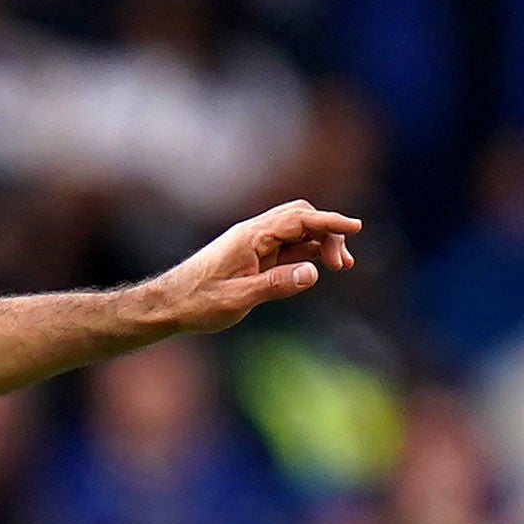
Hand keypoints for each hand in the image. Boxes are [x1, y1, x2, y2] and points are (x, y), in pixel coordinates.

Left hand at [154, 200, 362, 334]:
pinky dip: (306, 253)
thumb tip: (313, 273)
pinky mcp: (252, 257)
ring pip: (296, 232)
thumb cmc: (197, 303)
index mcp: (251, 237)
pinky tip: (317, 267)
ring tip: (340, 266)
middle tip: (342, 264)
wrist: (167, 305)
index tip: (356, 227)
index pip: (299, 219)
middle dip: (328, 232)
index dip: (329, 222)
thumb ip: (276, 285)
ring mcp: (253, 244)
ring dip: (319, 244)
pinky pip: (286, 247)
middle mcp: (254, 234)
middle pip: (301, 218)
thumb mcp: (238, 299)